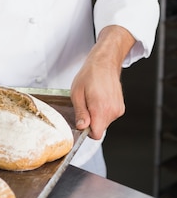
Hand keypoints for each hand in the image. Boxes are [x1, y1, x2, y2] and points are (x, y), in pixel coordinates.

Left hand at [70, 25, 134, 139]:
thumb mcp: (77, 93)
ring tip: (93, 98)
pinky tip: (100, 98)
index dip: (87, 130)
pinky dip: (103, 110)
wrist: (104, 63)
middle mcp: (112, 111)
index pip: (96, 134)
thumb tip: (82, 127)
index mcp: (101, 109)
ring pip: (104, 122)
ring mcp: (118, 109)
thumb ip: (80, 113)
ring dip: (97, 114)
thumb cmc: (90, 74)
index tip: (82, 120)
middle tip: (86, 104)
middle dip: (91, 120)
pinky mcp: (121, 107)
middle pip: (100, 128)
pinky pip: (109, 116)